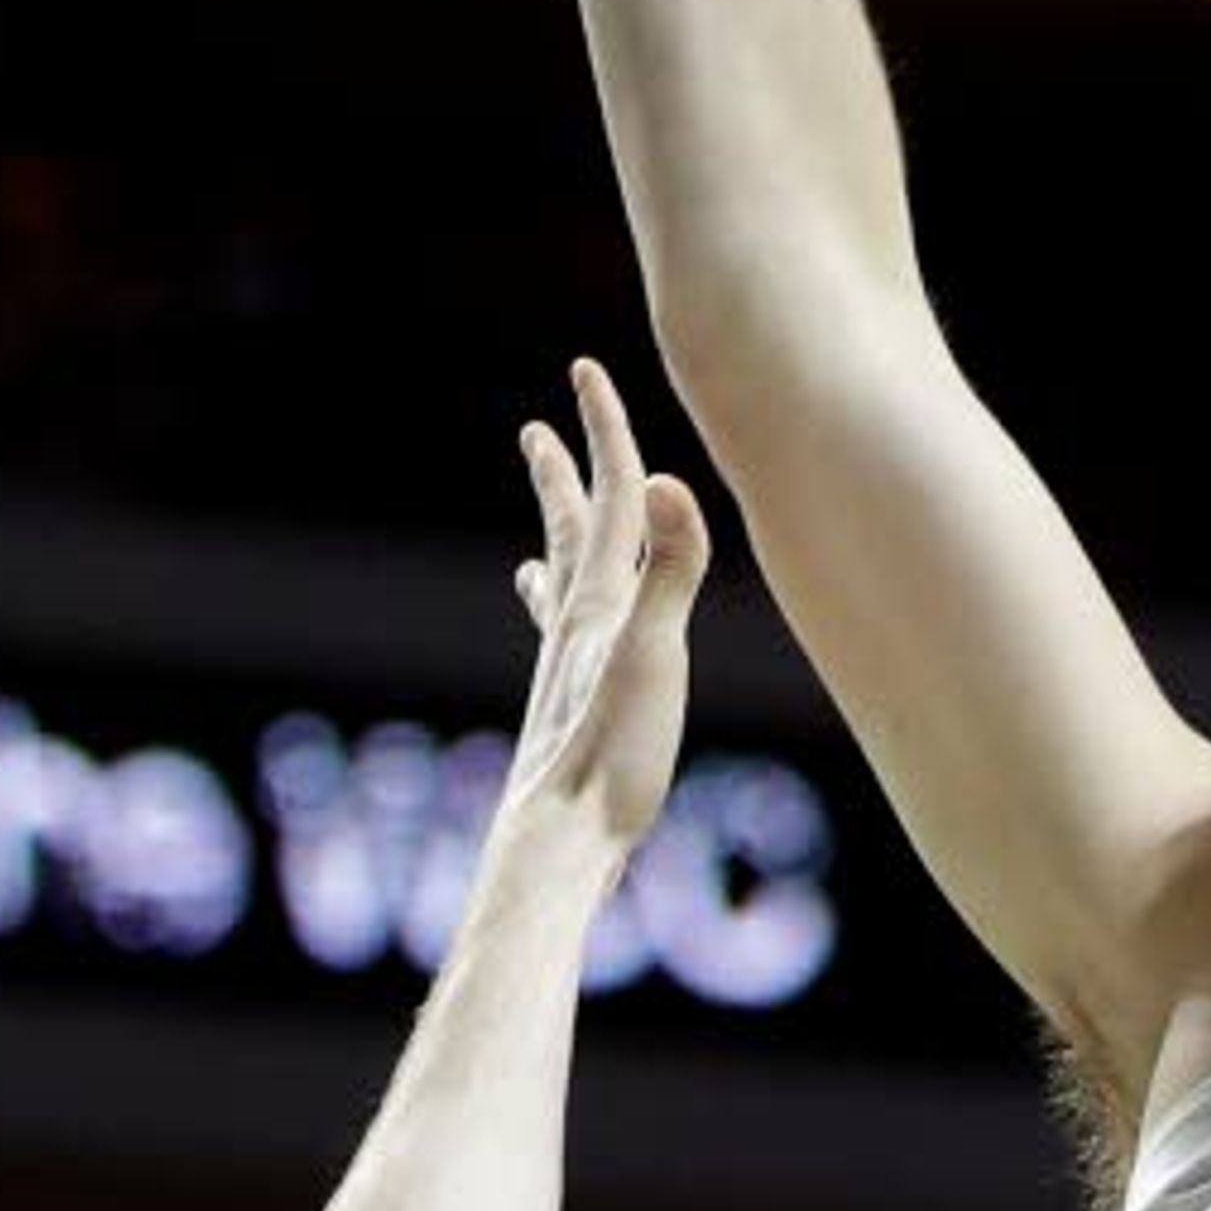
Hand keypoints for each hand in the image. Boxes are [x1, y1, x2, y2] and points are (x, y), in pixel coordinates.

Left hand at [501, 360, 707, 859]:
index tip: (586, 369)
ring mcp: (569, 666)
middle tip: (539, 428)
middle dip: (564, 475)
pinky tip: (551, 626)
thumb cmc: (611, 757)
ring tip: (545, 523)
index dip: (605, 430)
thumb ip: (670, 570)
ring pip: (562, 581)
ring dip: (559, 538)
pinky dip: (555, 608)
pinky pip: (562, 635)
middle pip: (573, 532)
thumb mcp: (656, 654)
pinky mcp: (570, 706)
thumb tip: (671, 480)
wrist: (559, 841)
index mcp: (601, 604)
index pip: (614, 497)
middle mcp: (577, 626)